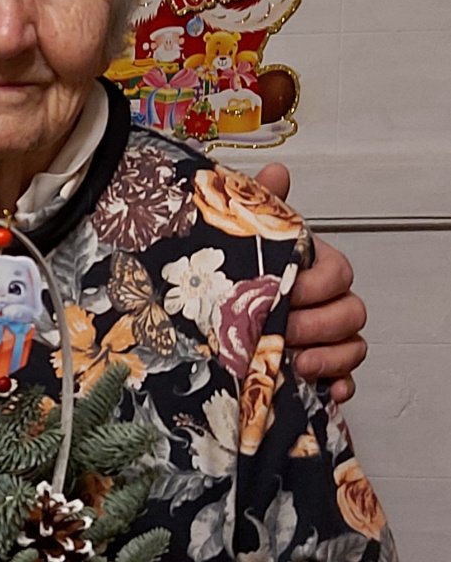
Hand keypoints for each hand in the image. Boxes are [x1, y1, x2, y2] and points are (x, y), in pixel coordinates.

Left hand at [256, 164, 365, 401]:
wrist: (208, 313)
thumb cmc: (236, 273)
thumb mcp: (242, 237)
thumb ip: (262, 205)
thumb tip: (276, 172)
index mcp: (314, 267)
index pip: (337, 272)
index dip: (316, 285)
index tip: (286, 293)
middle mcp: (326, 303)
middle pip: (351, 312)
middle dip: (318, 324)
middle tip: (285, 331)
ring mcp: (327, 338)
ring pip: (353, 346)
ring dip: (329, 357)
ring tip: (297, 362)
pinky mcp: (320, 371)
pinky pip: (344, 380)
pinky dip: (338, 386)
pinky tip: (323, 389)